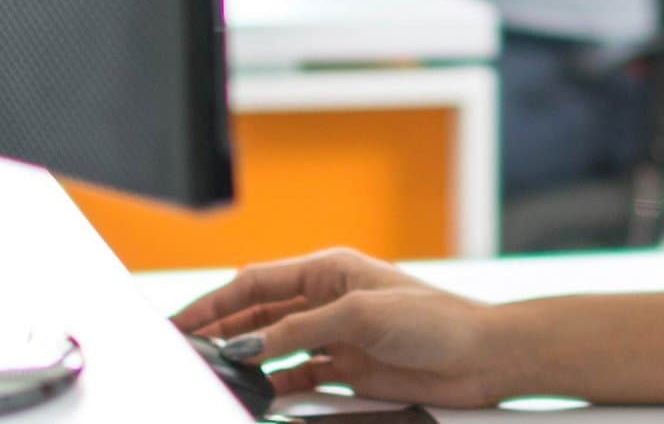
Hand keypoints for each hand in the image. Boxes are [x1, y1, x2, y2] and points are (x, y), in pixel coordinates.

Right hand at [171, 247, 507, 406]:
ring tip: (214, 373)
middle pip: (258, 315)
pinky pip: (298, 376)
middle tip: (186, 351)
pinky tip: (258, 393)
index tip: (182, 322)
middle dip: (221, 331)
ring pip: (274, 346)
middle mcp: (328, 300)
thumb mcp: (359, 316)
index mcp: (329, 271)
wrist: (481, 357)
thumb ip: (299, 331)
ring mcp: (336, 335)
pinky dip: (275, 385)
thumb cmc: (435, 319)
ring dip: (245, 359)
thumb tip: (247, 346)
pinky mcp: (347, 368)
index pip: (256, 283)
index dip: (215, 302)